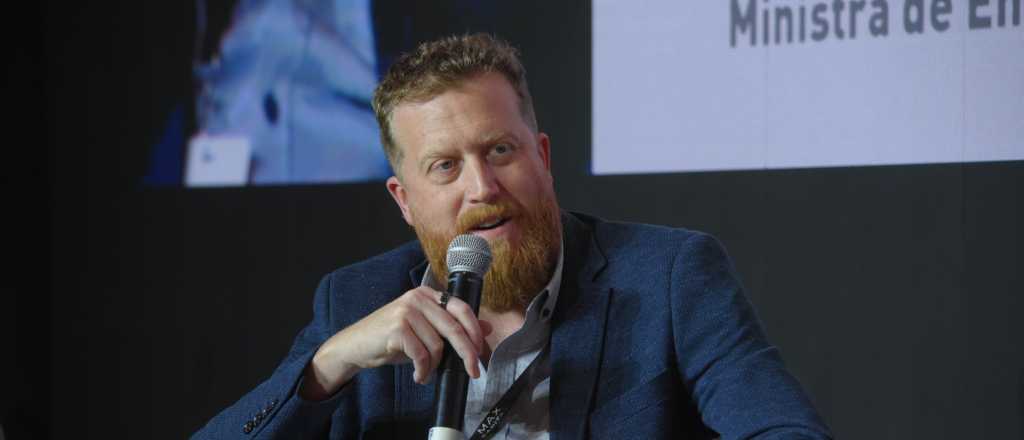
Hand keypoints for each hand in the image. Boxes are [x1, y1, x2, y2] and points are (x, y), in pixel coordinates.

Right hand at [300, 286, 484, 400]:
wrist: (356, 345)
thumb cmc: (392, 339)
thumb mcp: (425, 330)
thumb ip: (451, 327)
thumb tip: (486, 328)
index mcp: (428, 295)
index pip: (462, 308)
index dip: (475, 331)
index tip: (480, 352)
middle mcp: (418, 298)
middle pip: (454, 327)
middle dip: (467, 353)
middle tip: (473, 371)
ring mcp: (406, 311)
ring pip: (437, 345)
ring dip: (434, 366)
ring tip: (424, 373)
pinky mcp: (397, 328)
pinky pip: (421, 355)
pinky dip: (423, 370)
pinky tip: (417, 375)